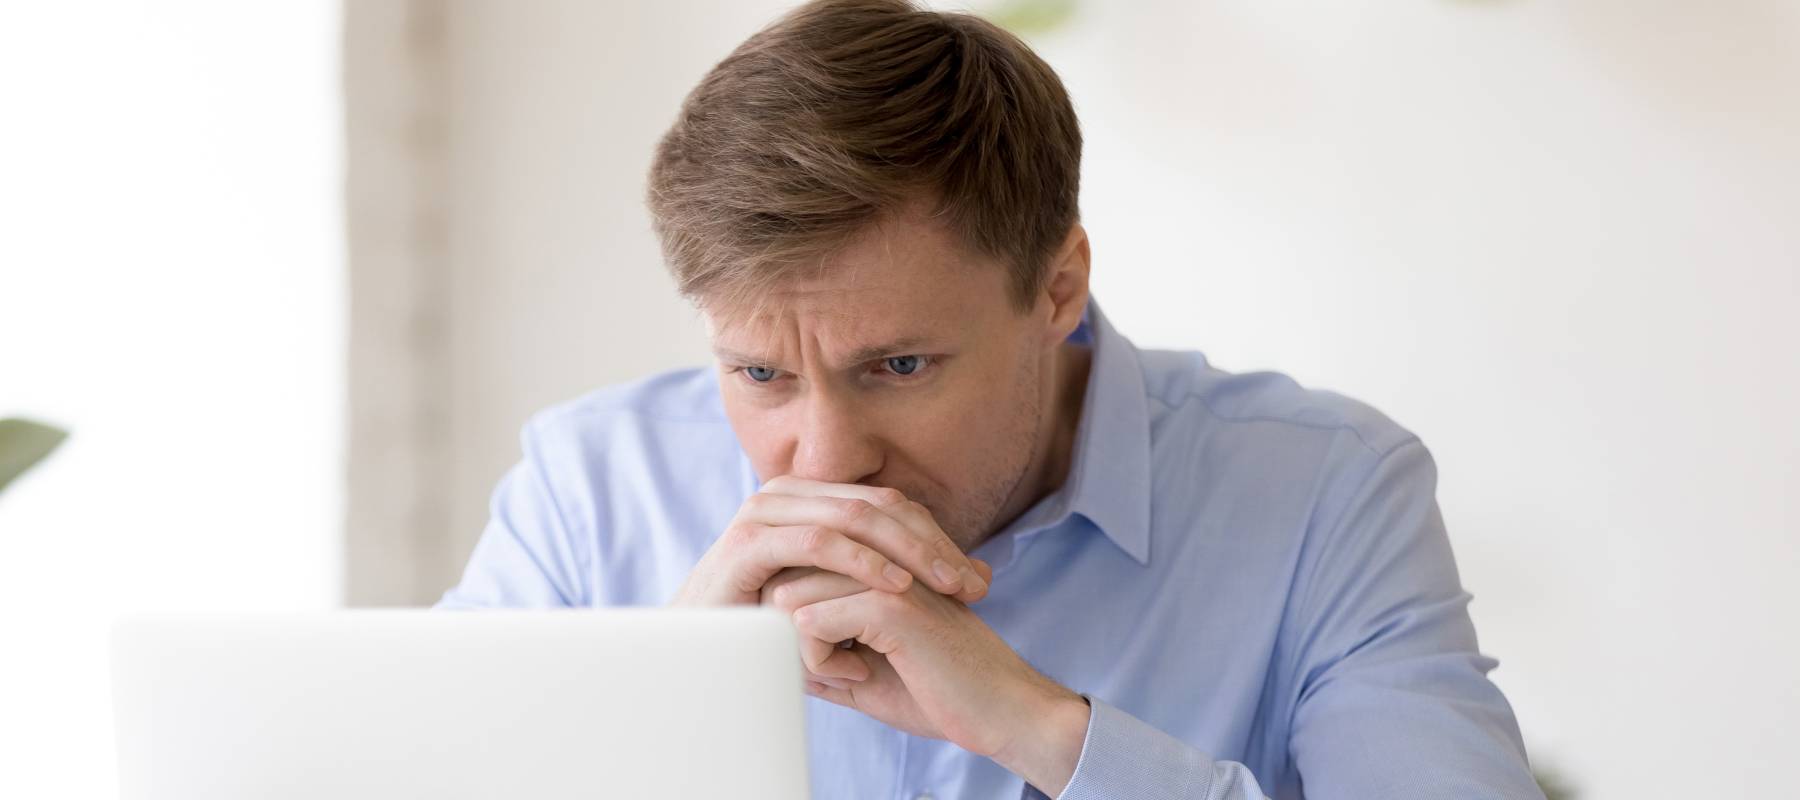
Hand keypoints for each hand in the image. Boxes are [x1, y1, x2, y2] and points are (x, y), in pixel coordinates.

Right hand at [670, 476, 989, 606]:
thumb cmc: (770, 630)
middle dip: (933, 544)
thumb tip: (979, 571)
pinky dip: (862, 561)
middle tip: (973, 583)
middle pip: (880, 506)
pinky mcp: (749, 541)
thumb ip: (888, 579)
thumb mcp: (838, 599)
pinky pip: (818, 541)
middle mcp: (788, 495)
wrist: (696, 653)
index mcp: (810, 500)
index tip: (979, 579)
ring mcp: (765, 513)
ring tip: (946, 584)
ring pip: (854, 516)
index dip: (940, 538)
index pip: (891, 506)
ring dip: (908, 550)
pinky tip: (896, 586)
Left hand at [768, 570, 1089, 795]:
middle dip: (788, 634)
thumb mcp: (866, 670)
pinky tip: (861, 675)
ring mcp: (885, 573)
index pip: (792, 569)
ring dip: (803, 650)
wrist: (1002, 711)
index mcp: (875, 563)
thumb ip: (821, 650)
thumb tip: (767, 647)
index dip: (791, 619)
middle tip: (835, 669)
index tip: (830, 658)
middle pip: (781, 577)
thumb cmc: (939, 692)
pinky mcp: (889, 603)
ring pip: (787, 597)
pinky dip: (821, 661)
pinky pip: (809, 622)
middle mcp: (878, 556)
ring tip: (849, 671)